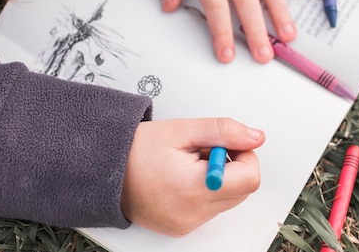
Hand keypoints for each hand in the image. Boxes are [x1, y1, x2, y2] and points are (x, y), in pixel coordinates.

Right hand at [120, 117, 265, 236]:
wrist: (103, 171)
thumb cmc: (136, 150)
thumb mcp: (183, 130)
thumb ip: (223, 131)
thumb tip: (256, 137)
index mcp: (193, 188)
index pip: (249, 178)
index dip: (245, 155)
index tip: (226, 143)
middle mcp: (192, 213)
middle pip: (242, 191)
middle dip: (231, 166)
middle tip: (202, 150)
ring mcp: (186, 224)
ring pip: (227, 200)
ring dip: (218, 178)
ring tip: (188, 164)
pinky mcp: (181, 228)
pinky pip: (209, 209)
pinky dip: (204, 191)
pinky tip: (182, 178)